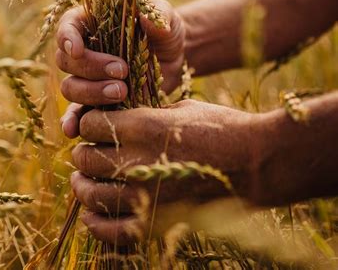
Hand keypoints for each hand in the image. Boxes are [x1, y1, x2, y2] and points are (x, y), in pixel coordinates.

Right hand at [56, 0, 184, 137]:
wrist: (173, 60)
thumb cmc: (164, 31)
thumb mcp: (166, 18)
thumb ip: (158, 14)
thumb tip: (149, 19)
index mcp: (90, 22)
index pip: (67, 26)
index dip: (67, 38)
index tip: (78, 50)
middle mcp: (82, 50)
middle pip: (67, 60)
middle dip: (91, 68)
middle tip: (122, 71)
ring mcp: (86, 78)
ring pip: (71, 87)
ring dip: (92, 92)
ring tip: (122, 92)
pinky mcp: (95, 101)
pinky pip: (76, 113)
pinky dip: (73, 121)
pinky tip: (75, 130)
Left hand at [69, 99, 258, 243]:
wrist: (257, 162)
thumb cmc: (221, 127)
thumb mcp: (180, 108)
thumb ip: (144, 114)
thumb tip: (118, 118)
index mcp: (144, 126)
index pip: (90, 124)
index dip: (88, 122)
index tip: (93, 125)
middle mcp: (139, 161)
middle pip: (86, 158)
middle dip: (82, 152)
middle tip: (87, 151)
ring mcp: (146, 196)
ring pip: (91, 193)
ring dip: (82, 185)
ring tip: (83, 179)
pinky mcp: (157, 223)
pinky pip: (111, 231)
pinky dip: (96, 224)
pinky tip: (91, 214)